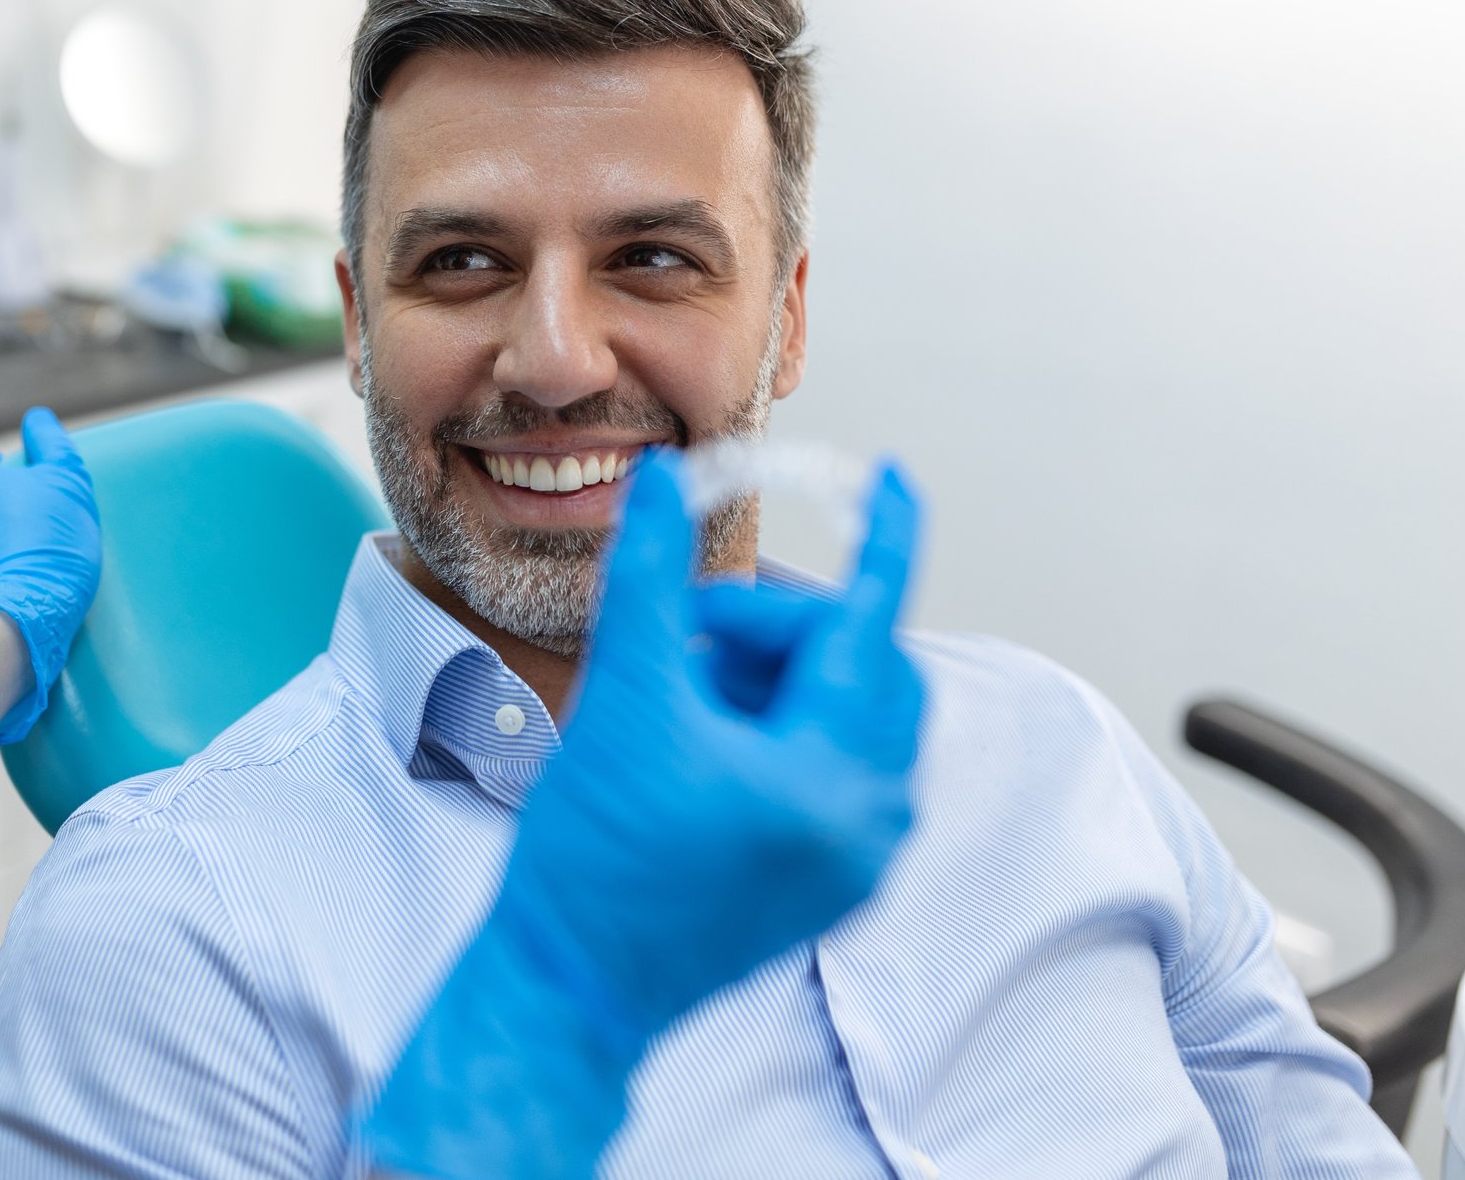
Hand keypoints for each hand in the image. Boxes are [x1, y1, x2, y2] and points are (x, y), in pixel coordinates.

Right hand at [361, 451, 925, 1178]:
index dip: (886, 539)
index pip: (873, 627)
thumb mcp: (623, 700)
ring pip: (847, 716)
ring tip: (682, 688)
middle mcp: (866, 824)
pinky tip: (699, 733)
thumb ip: (653, 580)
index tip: (897, 477)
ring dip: (776, 677)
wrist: (568, 986)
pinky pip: (832, 767)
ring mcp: (854, 861)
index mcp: (831, 781)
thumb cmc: (591, 859)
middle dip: (782, 629)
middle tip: (694, 631)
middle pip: (864, 670)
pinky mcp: (827, 882)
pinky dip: (778, 725)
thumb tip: (664, 484)